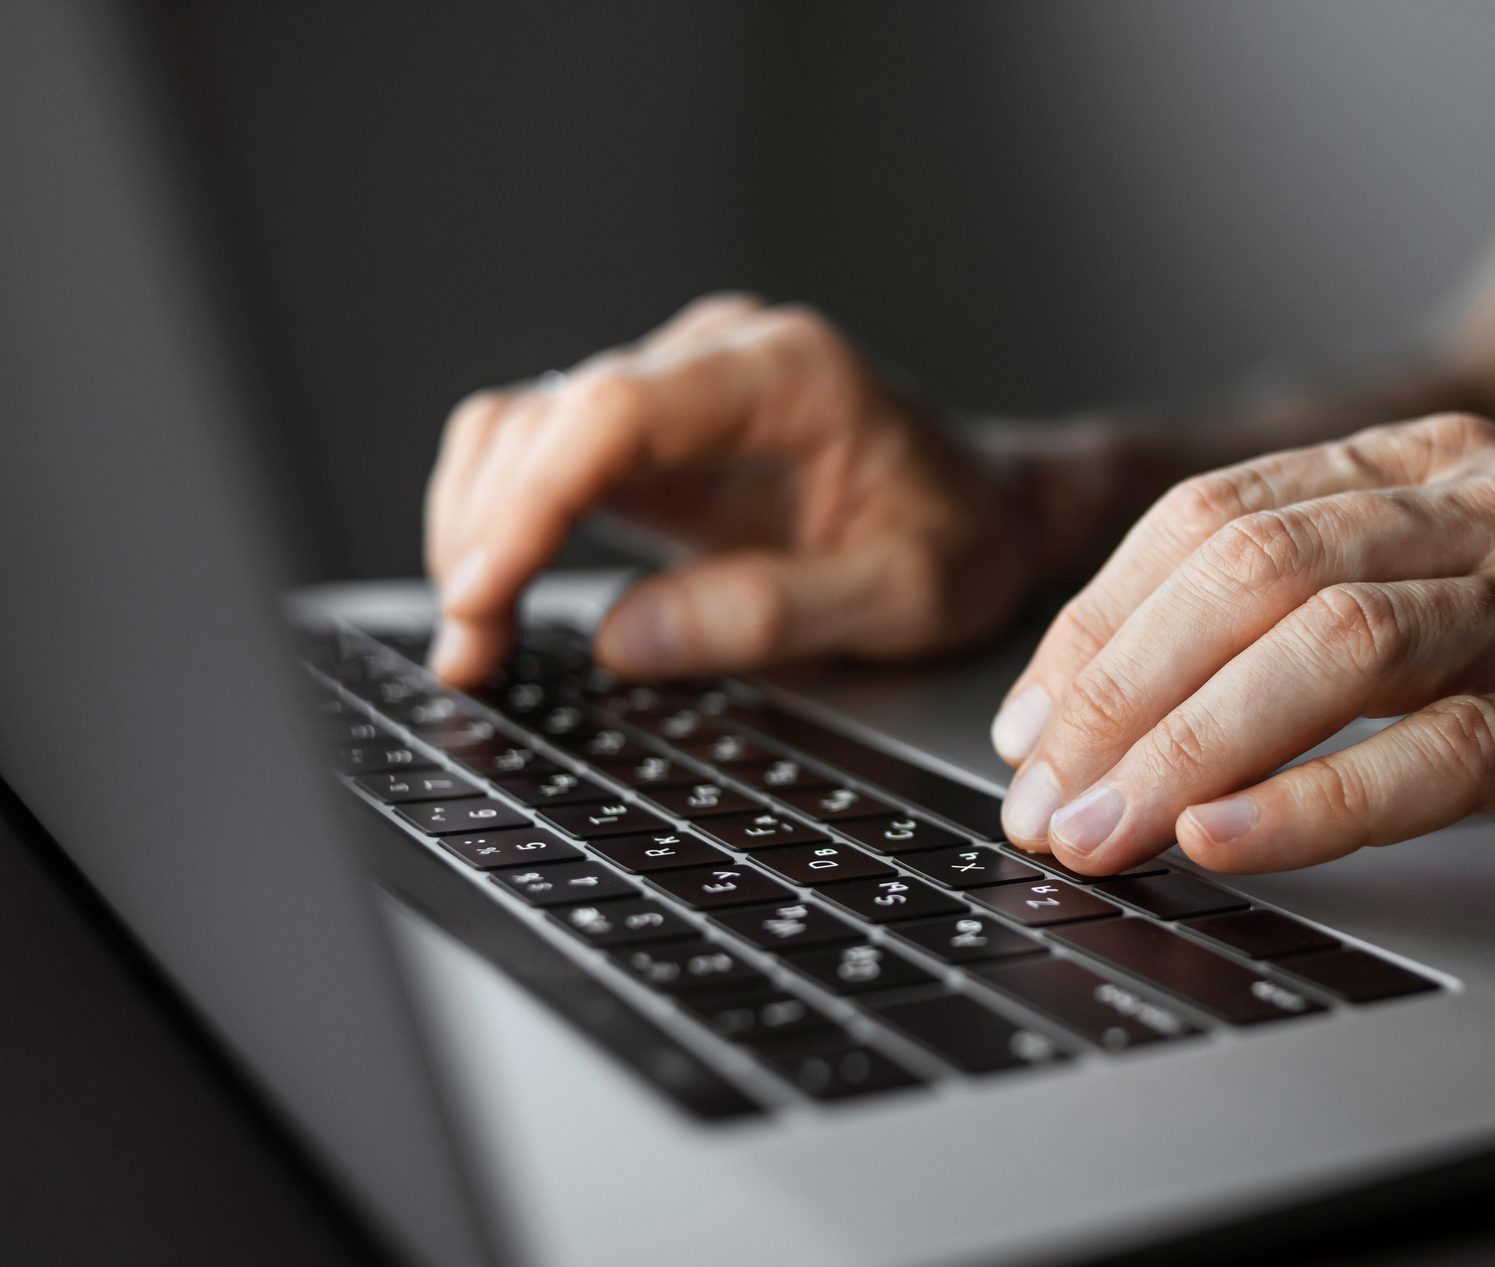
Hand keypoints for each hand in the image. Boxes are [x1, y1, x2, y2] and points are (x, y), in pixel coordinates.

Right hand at [424, 294, 1036, 685]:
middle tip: (469, 652)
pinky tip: (493, 597)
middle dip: (488, 534)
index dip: (532, 500)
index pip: (617, 410)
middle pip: (551, 416)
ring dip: (479, 527)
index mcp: (788, 373)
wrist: (991, 510)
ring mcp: (678, 381)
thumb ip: (769, 613)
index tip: (484, 592)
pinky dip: (502, 523)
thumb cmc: (962, 544)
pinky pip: (544, 453)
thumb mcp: (903, 598)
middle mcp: (719, 354)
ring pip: (525, 427)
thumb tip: (621, 637)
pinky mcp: (655, 426)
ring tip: (473, 641)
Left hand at [990, 414, 1494, 872]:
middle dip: (1116, 689)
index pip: (1215, 515)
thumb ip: (1330, 610)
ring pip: (1334, 645)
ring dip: (1188, 744)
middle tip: (1039, 795)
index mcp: (1435, 464)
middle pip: (1250, 569)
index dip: (1100, 620)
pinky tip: (1231, 841)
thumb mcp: (1474, 589)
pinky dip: (1321, 798)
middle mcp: (1493, 503)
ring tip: (1102, 829)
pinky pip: (1449, 748)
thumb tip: (1131, 706)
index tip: (1028, 720)